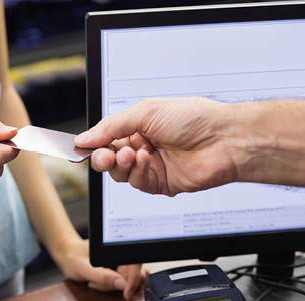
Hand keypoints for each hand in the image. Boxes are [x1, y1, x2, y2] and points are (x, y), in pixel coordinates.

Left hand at [52, 237, 146, 299]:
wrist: (68, 256)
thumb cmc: (73, 257)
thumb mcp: (83, 268)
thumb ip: (103, 276)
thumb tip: (122, 284)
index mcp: (116, 247)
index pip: (136, 264)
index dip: (134, 279)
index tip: (126, 293)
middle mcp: (121, 252)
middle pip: (134, 274)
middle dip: (118, 283)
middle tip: (98, 282)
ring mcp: (121, 261)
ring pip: (129, 280)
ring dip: (113, 285)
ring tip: (95, 280)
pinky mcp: (118, 268)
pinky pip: (122, 282)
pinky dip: (110, 286)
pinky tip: (97, 281)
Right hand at [74, 98, 240, 195]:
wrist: (224, 140)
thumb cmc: (195, 119)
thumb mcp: (145, 112)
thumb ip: (111, 127)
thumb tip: (85, 138)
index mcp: (139, 127)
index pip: (106, 138)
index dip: (93, 143)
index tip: (80, 146)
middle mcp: (143, 147)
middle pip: (108, 159)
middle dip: (103, 157)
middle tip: (104, 155)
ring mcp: (152, 166)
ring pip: (120, 173)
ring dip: (121, 164)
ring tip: (133, 153)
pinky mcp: (160, 184)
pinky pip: (137, 183)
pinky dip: (138, 172)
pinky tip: (147, 160)